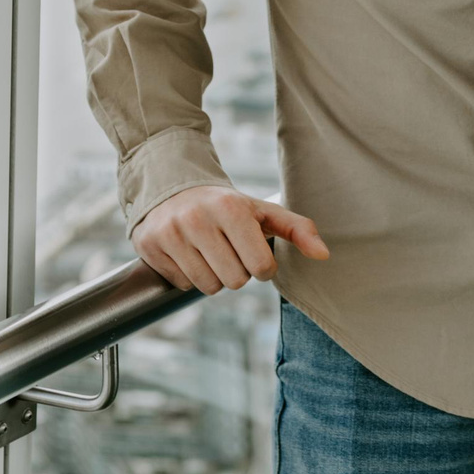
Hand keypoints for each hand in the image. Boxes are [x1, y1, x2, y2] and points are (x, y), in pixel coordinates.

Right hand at [133, 185, 328, 293]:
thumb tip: (324, 255)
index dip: (261, 267)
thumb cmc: (226, 207)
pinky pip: (182, 284)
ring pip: (207, 287)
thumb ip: (298, 230)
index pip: (261, 268)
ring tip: (208, 252)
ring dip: (213, 276)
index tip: (251, 252)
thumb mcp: (262, 212)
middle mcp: (198, 218)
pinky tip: (186, 253)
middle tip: (227, 250)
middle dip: (236, 272)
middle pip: (234, 281)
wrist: (172, 187)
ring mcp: (170, 232)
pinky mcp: (149, 245)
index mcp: (231, 207)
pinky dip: (187, 275)